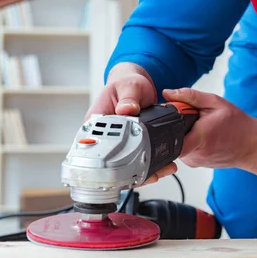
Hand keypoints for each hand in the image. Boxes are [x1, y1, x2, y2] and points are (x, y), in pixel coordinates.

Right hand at [86, 62, 177, 185]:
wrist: (134, 85)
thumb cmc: (127, 83)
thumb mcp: (129, 86)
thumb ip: (129, 97)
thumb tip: (126, 109)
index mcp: (96, 120)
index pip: (94, 146)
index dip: (108, 162)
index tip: (124, 170)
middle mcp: (103, 134)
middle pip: (112, 161)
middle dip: (131, 172)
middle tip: (151, 175)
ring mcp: (116, 141)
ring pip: (125, 164)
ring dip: (143, 172)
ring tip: (161, 172)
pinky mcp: (128, 144)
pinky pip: (136, 158)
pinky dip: (148, 165)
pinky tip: (162, 168)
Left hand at [161, 87, 256, 170]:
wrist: (251, 146)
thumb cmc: (237, 125)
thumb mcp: (215, 103)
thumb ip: (190, 96)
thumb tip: (168, 93)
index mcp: (200, 138)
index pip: (170, 140)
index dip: (165, 126)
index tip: (171, 117)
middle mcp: (195, 154)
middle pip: (172, 138)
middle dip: (177, 125)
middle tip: (192, 119)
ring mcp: (195, 161)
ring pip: (177, 143)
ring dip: (184, 133)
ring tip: (200, 127)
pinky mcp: (196, 163)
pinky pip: (184, 149)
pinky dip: (189, 140)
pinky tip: (202, 136)